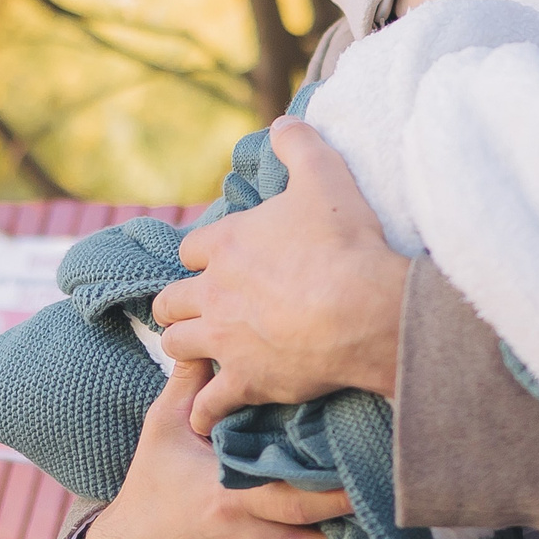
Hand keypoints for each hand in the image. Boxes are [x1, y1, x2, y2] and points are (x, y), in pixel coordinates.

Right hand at [78, 360, 395, 538]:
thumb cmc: (151, 492)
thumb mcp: (162, 430)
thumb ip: (191, 382)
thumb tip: (210, 333)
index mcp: (232, 497)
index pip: (306, 492)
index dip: (350, 482)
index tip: (382, 458)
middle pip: (335, 536)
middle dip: (376, 517)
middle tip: (411, 489)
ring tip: (408, 523)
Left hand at [152, 117, 410, 431]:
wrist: (367, 309)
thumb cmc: (346, 241)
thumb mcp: (325, 174)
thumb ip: (300, 144)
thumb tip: (284, 122)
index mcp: (227, 243)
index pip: (192, 248)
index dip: (205, 255)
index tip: (220, 261)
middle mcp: (215, 291)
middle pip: (172, 300)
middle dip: (180, 304)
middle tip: (198, 309)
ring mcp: (225, 339)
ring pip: (177, 346)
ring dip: (185, 347)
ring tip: (200, 351)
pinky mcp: (245, 381)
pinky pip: (207, 404)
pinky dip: (203, 411)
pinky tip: (205, 416)